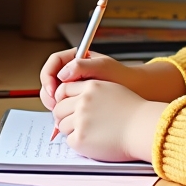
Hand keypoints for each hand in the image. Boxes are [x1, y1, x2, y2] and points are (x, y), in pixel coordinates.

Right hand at [39, 50, 185, 109]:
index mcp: (77, 60)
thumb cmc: (123, 77)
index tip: (52, 89)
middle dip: (49, 93)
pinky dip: (62, 117)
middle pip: (50, 81)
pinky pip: (65, 108)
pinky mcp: (80, 103)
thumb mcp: (103, 68)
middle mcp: (74, 74)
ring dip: (55, 106)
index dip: (48, 76)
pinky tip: (64, 125)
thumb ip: (82, 67)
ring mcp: (76, 89)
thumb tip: (62, 74)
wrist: (137, 93)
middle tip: (54, 106)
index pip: (53, 63)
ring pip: (55, 97)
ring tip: (60, 115)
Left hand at [52, 79, 167, 162]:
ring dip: (71, 130)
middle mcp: (83, 101)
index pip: (63, 90)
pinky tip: (90, 141)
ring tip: (87, 132)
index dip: (64, 100)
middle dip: (63, 116)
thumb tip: (75, 98)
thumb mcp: (111, 89)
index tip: (67, 107)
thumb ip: (92, 90)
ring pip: (62, 125)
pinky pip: (69, 140)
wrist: (144, 128)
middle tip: (73, 123)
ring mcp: (80, 120)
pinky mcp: (80, 138)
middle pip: (58, 108)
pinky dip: (77, 142)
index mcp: (90, 86)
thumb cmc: (133, 112)